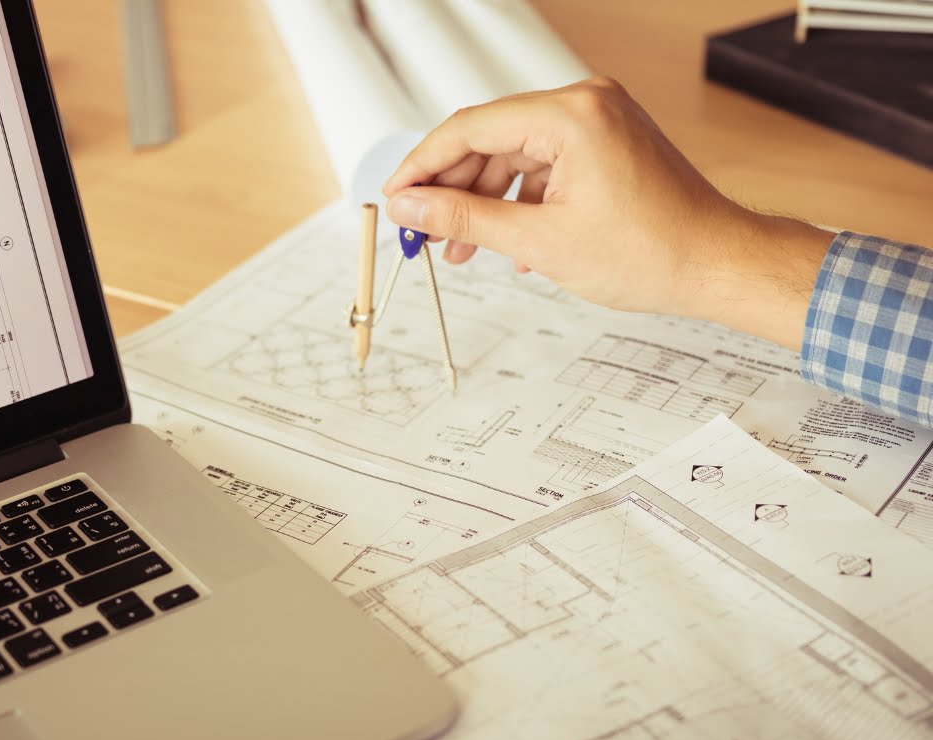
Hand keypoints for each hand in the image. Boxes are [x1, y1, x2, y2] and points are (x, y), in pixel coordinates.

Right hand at [382, 78, 833, 349]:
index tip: (393, 197)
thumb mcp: (539, 241)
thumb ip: (464, 217)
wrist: (716, 264)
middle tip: (420, 231)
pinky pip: (541, 162)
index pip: (470, 127)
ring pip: (511, 153)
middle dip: (450, 188)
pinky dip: (516, 198)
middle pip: (488, 138)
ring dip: (481, 199)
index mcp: (571, 115)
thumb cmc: (652, 252)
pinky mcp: (603, 141)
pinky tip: (503, 239)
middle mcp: (584, 103)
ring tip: (459, 247)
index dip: (421, 165)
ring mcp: (596, 119)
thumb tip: (410, 205)